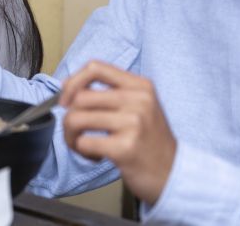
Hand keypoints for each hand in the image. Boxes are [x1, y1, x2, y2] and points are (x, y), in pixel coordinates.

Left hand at [60, 60, 176, 204]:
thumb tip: (68, 88)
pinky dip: (82, 151)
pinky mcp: (125, 148)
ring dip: (71, 136)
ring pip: (76, 119)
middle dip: (68, 116)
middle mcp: (139, 100)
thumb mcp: (140, 106)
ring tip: (83, 144)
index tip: (66, 98)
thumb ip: (111, 92)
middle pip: (80, 97)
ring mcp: (133, 124)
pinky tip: (96, 156)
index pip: (95, 68)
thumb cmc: (149, 140)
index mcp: (140, 86)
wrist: (173, 173)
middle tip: (76, 131)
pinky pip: (83, 142)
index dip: (73, 82)